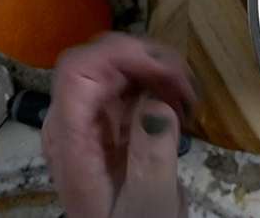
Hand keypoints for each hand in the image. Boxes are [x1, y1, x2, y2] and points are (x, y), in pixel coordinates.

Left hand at [42, 33, 199, 217]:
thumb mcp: (147, 203)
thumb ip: (151, 158)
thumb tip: (158, 105)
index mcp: (71, 142)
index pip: (79, 73)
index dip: (123, 57)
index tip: (169, 71)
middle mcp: (73, 121)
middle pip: (98, 61)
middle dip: (146, 59)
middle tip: (187, 85)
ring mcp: (90, 117)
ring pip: (115, 65)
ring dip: (156, 68)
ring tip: (188, 96)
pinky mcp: (109, 118)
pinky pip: (129, 81)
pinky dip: (158, 81)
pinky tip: (179, 101)